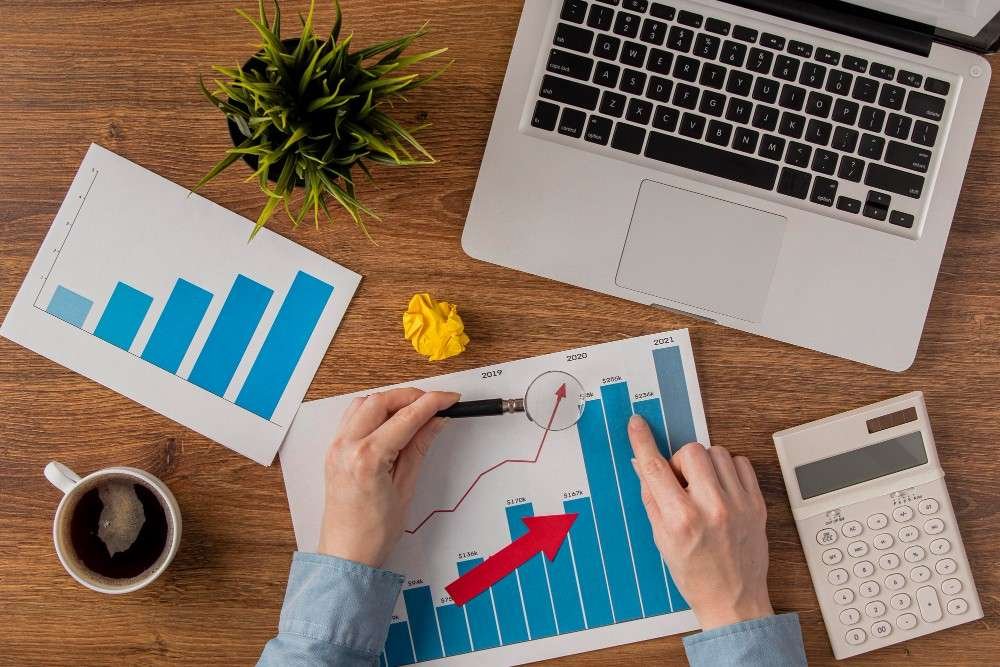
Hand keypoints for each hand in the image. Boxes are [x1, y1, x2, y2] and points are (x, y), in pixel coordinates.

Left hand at [318, 388, 459, 566]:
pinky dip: (373, 411)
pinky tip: (390, 422)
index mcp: (367, 458)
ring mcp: (336, 447)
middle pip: (381, 401)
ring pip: (364, 403)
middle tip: (435, 404)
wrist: (347, 553)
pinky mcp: (333, 450)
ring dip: (391, 401)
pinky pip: (352, 416)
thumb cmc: (373, 532)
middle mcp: (346, 447)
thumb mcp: (405, 487)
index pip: (406, 417)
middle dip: (411, 397)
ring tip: (414, 413)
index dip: (432, 403)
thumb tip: (435, 422)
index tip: (449, 399)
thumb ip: (419, 448)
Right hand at [628, 415, 772, 629]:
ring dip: (705, 465)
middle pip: (690, 451)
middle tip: (681, 483)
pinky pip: (741, 463)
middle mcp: (711, 508)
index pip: (656, 468)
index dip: (642, 441)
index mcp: (681, 520)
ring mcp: (738, 504)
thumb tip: (642, 465)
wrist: (734, 600)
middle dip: (680, 462)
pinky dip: (728, 470)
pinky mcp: (757, 504)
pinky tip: (722, 488)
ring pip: (717, 452)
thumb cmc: (696, 575)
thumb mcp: (661, 539)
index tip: (637, 425)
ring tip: (704, 488)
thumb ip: (651, 498)